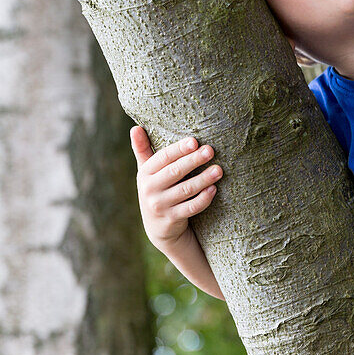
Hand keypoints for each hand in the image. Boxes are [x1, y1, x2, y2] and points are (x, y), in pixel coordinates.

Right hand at [130, 126, 222, 253]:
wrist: (158, 227)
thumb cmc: (157, 190)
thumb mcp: (147, 172)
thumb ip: (142, 150)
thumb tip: (135, 127)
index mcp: (145, 173)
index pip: (163, 158)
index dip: (178, 149)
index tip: (194, 141)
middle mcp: (149, 189)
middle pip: (175, 172)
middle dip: (193, 160)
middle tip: (210, 150)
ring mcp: (160, 206)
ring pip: (185, 190)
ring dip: (203, 179)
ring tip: (218, 170)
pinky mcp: (172, 219)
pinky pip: (190, 208)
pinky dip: (203, 199)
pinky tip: (214, 189)